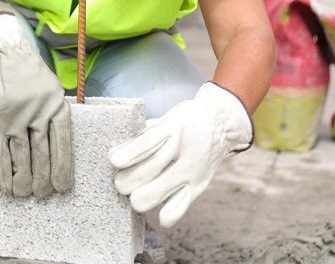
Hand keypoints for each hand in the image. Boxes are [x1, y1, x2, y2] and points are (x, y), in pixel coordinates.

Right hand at [0, 12, 72, 197]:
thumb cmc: (27, 74)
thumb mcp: (51, 89)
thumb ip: (53, 116)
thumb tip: (56, 152)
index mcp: (55, 105)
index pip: (62, 143)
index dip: (62, 169)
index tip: (62, 187)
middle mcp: (36, 113)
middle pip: (42, 155)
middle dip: (43, 179)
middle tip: (43, 194)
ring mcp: (13, 119)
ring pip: (21, 158)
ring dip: (24, 181)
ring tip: (26, 194)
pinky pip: (1, 155)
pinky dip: (4, 174)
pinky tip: (8, 186)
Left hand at [108, 82, 252, 227]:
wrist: (221, 125)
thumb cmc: (184, 121)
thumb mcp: (166, 117)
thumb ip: (144, 133)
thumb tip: (116, 151)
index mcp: (173, 127)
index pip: (147, 142)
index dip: (128, 154)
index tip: (113, 161)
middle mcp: (184, 148)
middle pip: (149, 169)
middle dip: (127, 180)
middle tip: (120, 182)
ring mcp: (193, 169)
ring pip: (161, 189)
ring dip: (141, 197)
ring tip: (134, 195)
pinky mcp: (199, 185)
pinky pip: (182, 204)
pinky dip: (170, 214)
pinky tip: (160, 217)